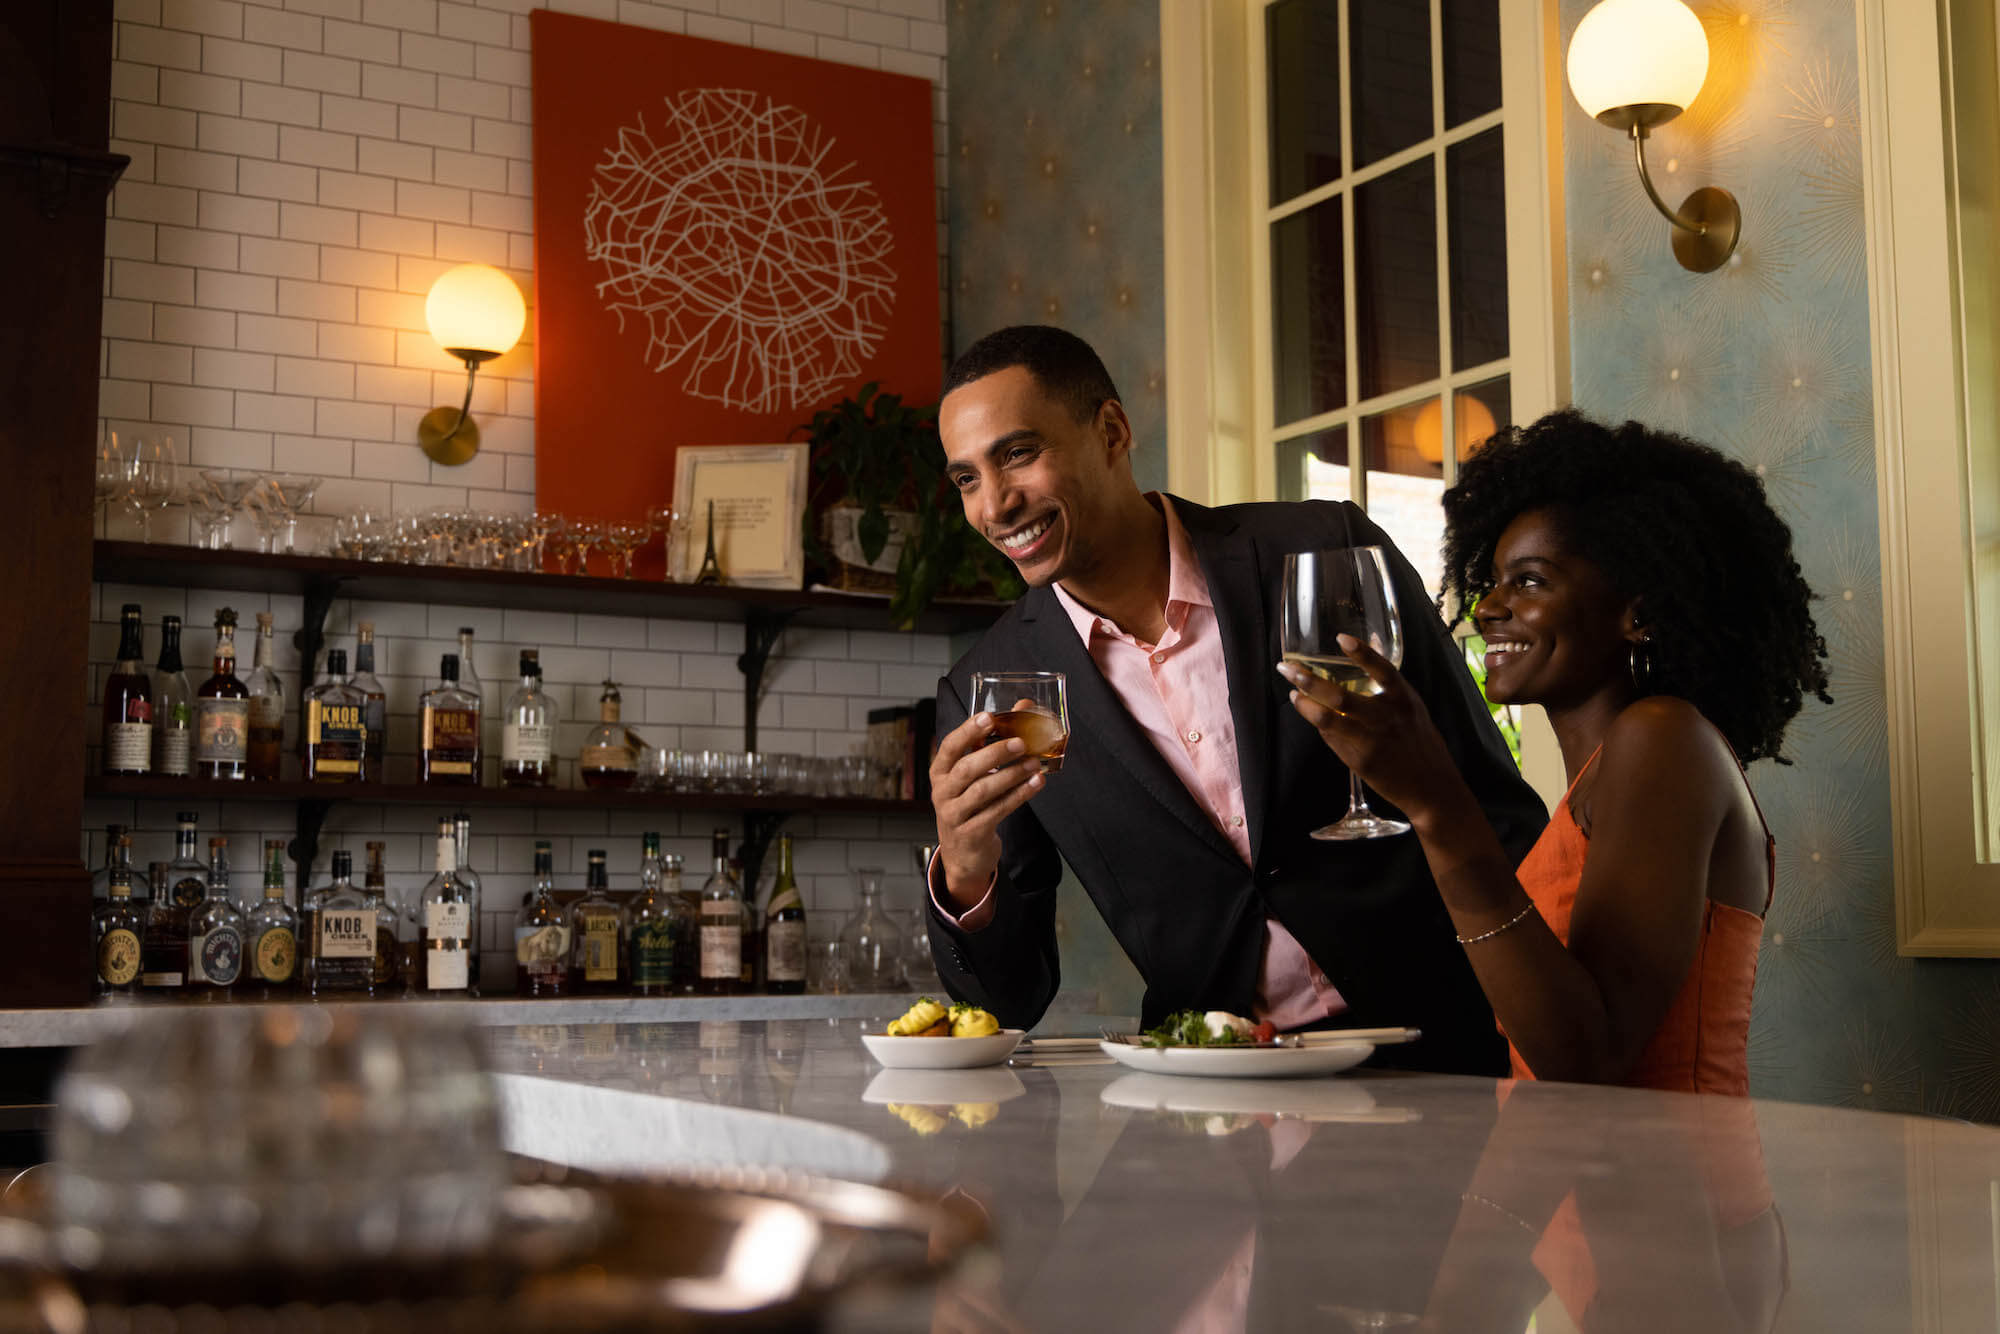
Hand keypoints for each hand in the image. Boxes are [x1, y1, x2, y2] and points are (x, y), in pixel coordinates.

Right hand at [930, 710, 1044, 900]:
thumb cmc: (971, 805)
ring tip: (1034, 764)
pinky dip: (1019, 796)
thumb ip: (991, 745)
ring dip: (1012, 775)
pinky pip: (997, 811)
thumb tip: (1024, 707)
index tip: (989, 717)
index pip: (950, 746)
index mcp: (940, 771)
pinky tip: (1035, 784)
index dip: (969, 731)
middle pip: (967, 768)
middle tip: (1020, 743)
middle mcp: (942, 791)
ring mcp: (954, 814)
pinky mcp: (971, 833)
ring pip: (983, 790)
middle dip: (995, 753)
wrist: (963, 854)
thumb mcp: (972, 778)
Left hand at [1277, 633, 1462, 823]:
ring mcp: (1373, 741)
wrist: (1432, 788)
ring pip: (1328, 718)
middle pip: (1341, 696)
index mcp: (1404, 700)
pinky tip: (1311, 715)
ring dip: (1305, 704)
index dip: (1363, 653)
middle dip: (1308, 680)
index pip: (1384, 670)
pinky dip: (1319, 725)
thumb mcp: (1412, 708)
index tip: (1341, 638)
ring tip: (1293, 694)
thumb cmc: (1420, 743)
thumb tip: (1368, 649)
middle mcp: (1388, 718)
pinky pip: (1332, 739)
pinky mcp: (1361, 761)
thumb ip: (1388, 684)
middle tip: (1287, 668)